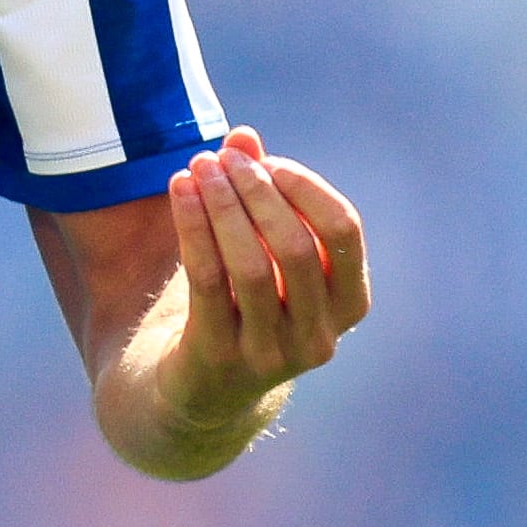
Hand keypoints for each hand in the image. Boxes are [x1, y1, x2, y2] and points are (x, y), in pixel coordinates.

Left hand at [159, 126, 369, 433]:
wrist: (203, 390)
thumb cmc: (243, 303)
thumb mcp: (263, 251)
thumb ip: (259, 194)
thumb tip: (243, 136)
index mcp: (348, 304)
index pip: (344, 232)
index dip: (306, 187)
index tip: (267, 161)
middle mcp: (319, 336)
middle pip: (295, 247)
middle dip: (257, 191)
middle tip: (220, 158)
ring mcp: (271, 354)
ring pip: (250, 265)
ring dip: (222, 205)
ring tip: (198, 168)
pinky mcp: (219, 358)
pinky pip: (207, 281)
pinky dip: (193, 227)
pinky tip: (179, 190)